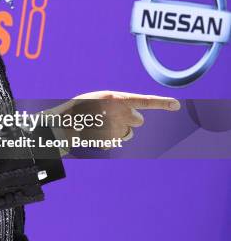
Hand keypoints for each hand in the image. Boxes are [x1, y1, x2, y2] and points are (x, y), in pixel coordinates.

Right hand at [62, 91, 180, 147]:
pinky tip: (96, 134)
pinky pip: (116, 141)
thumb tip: (135, 118)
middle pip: (138, 120)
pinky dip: (108, 139)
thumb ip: (118, 105)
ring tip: (100, 126)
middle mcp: (121, 113)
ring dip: (119, 131)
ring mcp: (118, 128)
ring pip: (127, 133)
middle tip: (112, 118)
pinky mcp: (113, 141)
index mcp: (118, 99)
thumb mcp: (100, 99)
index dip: (162, 103)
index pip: (145, 101)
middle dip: (130, 121)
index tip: (176, 105)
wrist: (65, 123)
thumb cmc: (80, 108)